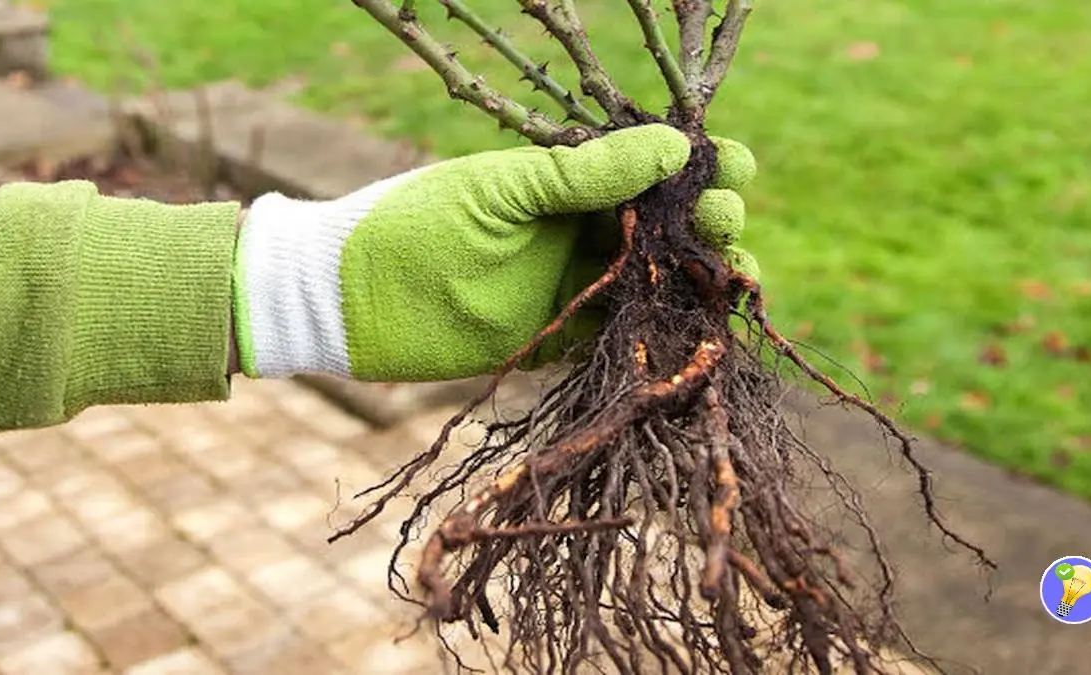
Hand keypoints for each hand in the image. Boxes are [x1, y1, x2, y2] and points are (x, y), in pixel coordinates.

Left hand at [233, 124, 757, 381]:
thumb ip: (583, 174)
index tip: (733, 166)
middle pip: (667, 224)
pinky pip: (627, 330)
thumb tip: (674, 145)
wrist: (353, 300)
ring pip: (657, 278)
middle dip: (709, 219)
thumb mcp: (504, 189)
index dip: (696, 166)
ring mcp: (573, 284)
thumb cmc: (417, 224)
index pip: (648, 169)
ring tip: (737, 273)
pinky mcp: (564, 338)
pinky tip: (701, 322)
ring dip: (700, 276)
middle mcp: (578, 229)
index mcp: (564, 182)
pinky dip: (665, 326)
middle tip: (724, 222)